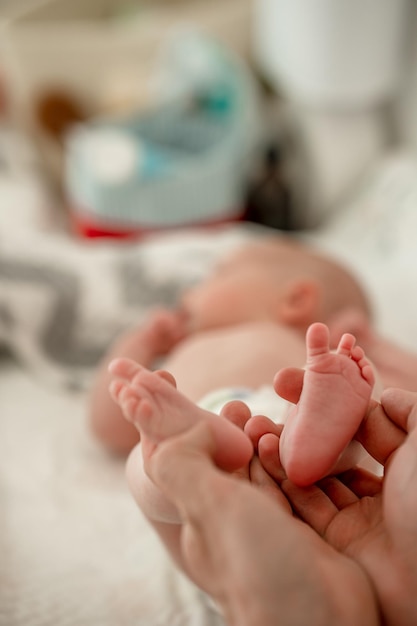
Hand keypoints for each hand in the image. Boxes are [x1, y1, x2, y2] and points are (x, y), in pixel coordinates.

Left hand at [134, 417, 377, 625]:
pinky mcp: (308, 534)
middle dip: (232, 433)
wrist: (321, 622)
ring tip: (264, 419)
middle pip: (229, 467)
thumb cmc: (258, 565)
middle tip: (240, 406)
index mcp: (202, 520)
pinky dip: (293, 464)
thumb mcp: (207, 507)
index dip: (192, 432)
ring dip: (263, 444)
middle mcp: (234, 525)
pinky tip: (294, 448)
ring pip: (264, 474)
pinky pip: (297, 489)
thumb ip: (183, 465)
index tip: (205, 405)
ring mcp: (272, 530)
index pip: (190, 466)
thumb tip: (185, 431)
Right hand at [260, 388, 416, 625]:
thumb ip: (410, 411)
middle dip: (300, 431)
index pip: (357, 431)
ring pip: (314, 479)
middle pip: (331, 455)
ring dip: (285, 453)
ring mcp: (358, 521)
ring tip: (259, 427)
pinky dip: (282, 479)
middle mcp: (380, 494)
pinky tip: (265, 450)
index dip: (329, 407)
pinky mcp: (337, 544)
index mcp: (404, 469)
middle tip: (270, 408)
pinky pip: (304, 507)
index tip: (300, 387)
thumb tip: (383, 395)